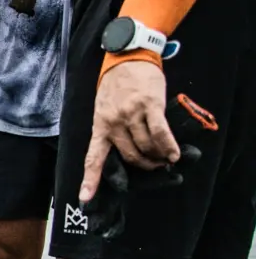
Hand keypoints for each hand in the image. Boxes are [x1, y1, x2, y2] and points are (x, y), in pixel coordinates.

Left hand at [80, 60, 179, 202]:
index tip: (84, 199)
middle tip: (155, 166)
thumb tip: (123, 151)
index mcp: (99, 126)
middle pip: (129, 156)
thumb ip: (109, 129)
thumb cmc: (115, 87)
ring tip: (166, 159)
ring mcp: (131, 115)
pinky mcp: (150, 106)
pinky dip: (169, 147)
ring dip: (158, 157)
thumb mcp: (103, 109)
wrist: (127, 58)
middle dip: (144, 165)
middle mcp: (113, 123)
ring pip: (146, 146)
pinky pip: (160, 133)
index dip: (90, 180)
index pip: (92, 158)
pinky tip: (174, 154)